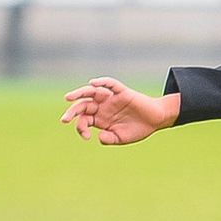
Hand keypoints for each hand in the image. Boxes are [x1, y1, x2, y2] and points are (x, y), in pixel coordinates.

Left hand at [61, 77, 176, 144]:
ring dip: (79, 93)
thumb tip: (98, 137)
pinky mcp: (122, 92)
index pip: (84, 120)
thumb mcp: (121, 138)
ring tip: (68, 98)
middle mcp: (102, 107)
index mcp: (100, 119)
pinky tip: (93, 83)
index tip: (86, 136)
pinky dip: (102, 81)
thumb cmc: (138, 129)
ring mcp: (111, 98)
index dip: (81, 128)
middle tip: (64, 120)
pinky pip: (110, 84)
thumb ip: (109, 139)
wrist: (156, 120)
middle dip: (72, 112)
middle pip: (83, 105)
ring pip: (92, 92)